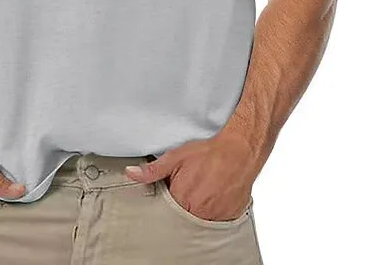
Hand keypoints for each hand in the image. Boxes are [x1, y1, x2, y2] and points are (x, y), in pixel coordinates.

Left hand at [124, 130, 257, 221]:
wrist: (240, 151)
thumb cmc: (208, 153)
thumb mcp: (175, 157)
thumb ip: (152, 170)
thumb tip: (131, 173)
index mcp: (181, 200)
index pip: (166, 210)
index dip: (168, 197)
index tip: (172, 188)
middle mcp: (198, 213)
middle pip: (182, 215)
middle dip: (182, 203)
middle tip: (190, 185)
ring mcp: (215, 217)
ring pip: (199, 219)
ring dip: (198, 207)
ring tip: (203, 188)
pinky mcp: (229, 218)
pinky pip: (216, 219)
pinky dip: (213, 209)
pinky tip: (214, 193)